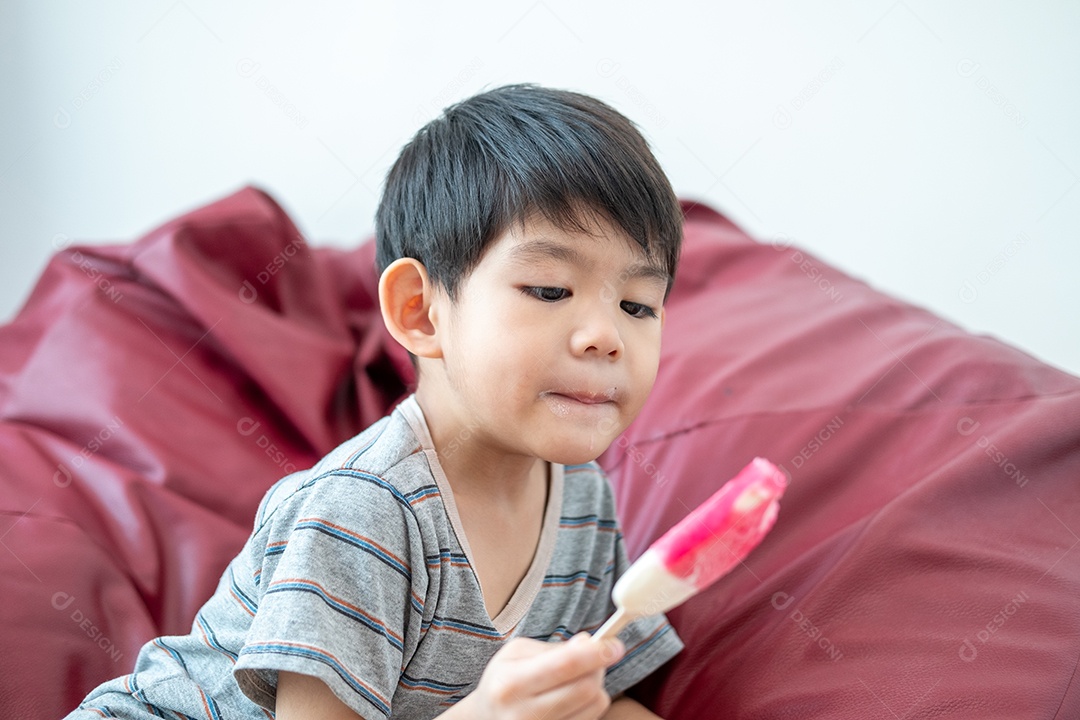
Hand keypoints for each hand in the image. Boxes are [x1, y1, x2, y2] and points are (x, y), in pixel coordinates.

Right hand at [448, 632, 624, 719]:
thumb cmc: (505, 681)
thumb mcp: (518, 654)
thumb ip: (556, 648)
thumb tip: (591, 643)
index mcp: (511, 683)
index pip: (566, 665)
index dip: (597, 653)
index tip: (615, 645)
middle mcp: (524, 715)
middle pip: (586, 688)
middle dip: (598, 668)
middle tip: (595, 659)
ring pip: (595, 706)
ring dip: (595, 689)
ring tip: (575, 683)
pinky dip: (589, 708)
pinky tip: (571, 703)